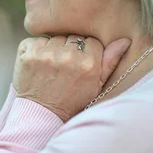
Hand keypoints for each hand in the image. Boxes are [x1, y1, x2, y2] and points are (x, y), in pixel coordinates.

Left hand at [12, 35, 130, 121]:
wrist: (42, 115)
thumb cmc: (72, 101)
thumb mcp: (97, 86)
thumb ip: (110, 61)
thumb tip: (125, 40)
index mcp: (88, 63)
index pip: (91, 41)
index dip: (86, 52)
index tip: (80, 64)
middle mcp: (67, 56)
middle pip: (72, 38)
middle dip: (69, 49)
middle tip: (65, 67)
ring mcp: (45, 54)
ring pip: (53, 38)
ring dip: (52, 49)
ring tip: (52, 67)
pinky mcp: (27, 54)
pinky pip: (34, 40)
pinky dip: (35, 49)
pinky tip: (38, 65)